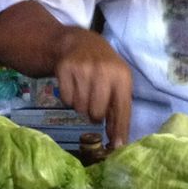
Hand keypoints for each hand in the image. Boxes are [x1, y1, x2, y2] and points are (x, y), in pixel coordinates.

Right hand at [53, 29, 132, 147]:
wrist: (79, 42)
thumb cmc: (103, 67)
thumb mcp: (117, 82)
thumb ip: (119, 109)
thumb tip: (118, 142)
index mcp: (121, 76)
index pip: (122, 108)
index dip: (119, 129)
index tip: (117, 147)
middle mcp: (103, 71)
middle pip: (97, 112)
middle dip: (95, 114)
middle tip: (93, 104)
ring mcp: (83, 69)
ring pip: (80, 108)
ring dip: (81, 106)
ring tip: (84, 92)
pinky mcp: (64, 68)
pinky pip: (66, 99)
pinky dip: (69, 98)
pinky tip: (73, 86)